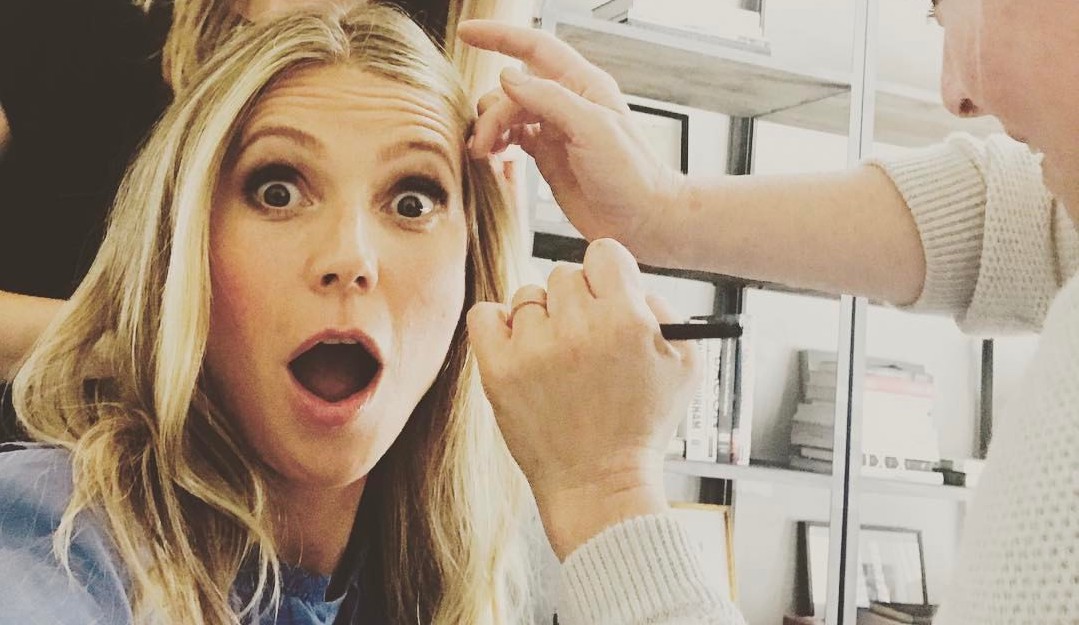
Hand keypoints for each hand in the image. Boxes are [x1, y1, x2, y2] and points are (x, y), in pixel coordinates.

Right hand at [457, 20, 684, 262]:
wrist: (642, 220)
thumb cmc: (630, 174)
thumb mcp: (592, 129)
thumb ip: (549, 100)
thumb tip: (507, 77)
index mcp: (582, 84)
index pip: (534, 47)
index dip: (499, 36)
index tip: (466, 33)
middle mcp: (567, 102)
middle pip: (513, 89)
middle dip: (491, 111)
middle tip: (482, 144)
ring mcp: (555, 129)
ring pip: (508, 114)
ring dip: (490, 129)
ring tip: (482, 153)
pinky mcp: (547, 156)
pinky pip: (512, 138)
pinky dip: (497, 143)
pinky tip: (492, 156)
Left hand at [467, 239, 698, 558]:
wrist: (598, 485)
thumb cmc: (641, 427)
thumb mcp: (684, 367)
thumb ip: (666, 310)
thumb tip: (630, 281)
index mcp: (626, 319)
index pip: (604, 253)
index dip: (608, 275)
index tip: (606, 296)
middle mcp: (579, 327)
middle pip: (565, 274)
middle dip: (577, 302)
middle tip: (584, 339)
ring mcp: (535, 348)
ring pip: (527, 295)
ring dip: (541, 319)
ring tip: (557, 360)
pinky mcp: (499, 369)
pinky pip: (485, 314)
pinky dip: (498, 325)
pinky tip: (520, 349)